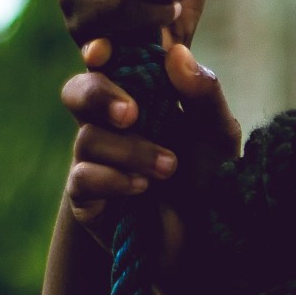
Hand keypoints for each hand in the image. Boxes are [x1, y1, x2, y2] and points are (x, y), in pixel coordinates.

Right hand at [63, 40, 240, 259]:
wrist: (213, 242)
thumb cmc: (217, 183)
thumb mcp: (219, 135)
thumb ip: (203, 93)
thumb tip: (176, 52)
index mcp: (139, 101)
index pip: (106, 66)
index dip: (98, 53)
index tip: (103, 52)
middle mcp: (111, 128)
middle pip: (76, 93)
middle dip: (99, 95)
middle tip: (133, 113)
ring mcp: (96, 163)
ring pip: (87, 138)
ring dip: (131, 151)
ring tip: (168, 169)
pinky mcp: (88, 201)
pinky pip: (82, 177)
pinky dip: (114, 179)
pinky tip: (143, 189)